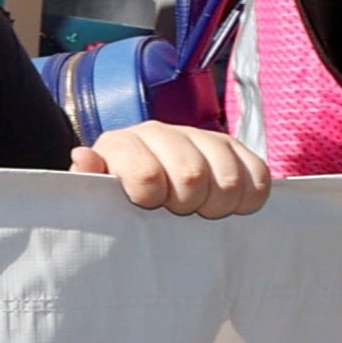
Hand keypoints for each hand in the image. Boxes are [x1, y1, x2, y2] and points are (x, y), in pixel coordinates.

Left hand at [78, 119, 273, 217]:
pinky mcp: (233, 147)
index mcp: (122, 143)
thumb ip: (88, 180)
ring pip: (228, 178)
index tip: (148, 206)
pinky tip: (228, 204)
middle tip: (177, 210)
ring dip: (217, 204)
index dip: (151, 198)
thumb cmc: (117, 200)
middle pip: (192, 176)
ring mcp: (199, 136)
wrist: (144, 193)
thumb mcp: (94, 196)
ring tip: (199, 209)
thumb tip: (83, 156)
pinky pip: (258, 174)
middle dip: (187, 204)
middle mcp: (159, 132)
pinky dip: (247, 198)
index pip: (147, 173)